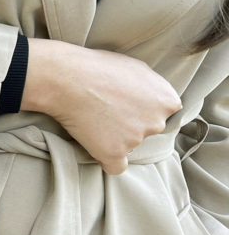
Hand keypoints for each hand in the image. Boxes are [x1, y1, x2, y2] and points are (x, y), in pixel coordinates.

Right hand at [21, 38, 181, 174]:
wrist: (68, 78)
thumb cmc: (98, 68)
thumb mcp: (138, 68)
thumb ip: (152, 88)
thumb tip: (153, 100)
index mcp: (167, 100)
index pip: (162, 114)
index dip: (143, 110)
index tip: (127, 106)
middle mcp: (156, 122)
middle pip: (148, 132)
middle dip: (131, 125)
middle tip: (107, 113)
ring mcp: (136, 139)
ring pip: (129, 147)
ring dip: (115, 139)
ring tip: (94, 121)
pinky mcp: (114, 153)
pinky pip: (115, 167)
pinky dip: (107, 161)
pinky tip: (97, 149)